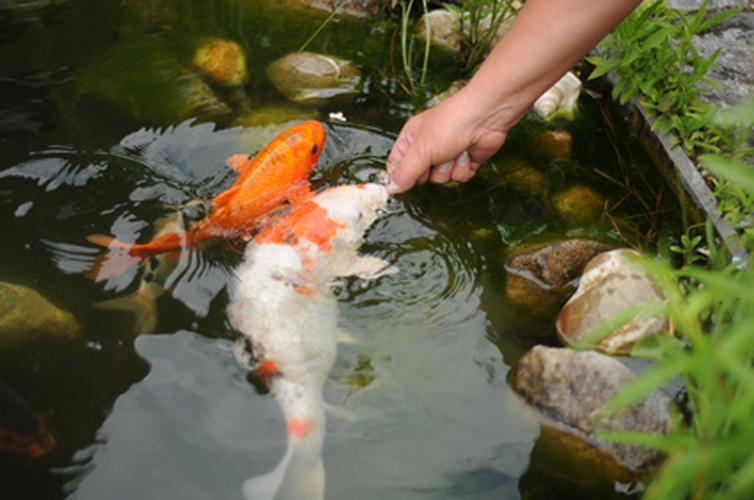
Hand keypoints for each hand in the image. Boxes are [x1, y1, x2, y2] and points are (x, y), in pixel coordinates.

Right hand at [385, 89, 508, 193]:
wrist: (484, 118)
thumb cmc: (451, 124)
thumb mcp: (421, 151)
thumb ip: (405, 173)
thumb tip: (392, 188)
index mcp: (411, 139)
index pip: (396, 165)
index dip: (400, 176)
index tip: (405, 181)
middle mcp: (428, 147)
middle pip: (420, 177)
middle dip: (430, 171)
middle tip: (435, 157)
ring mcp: (446, 155)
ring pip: (441, 179)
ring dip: (449, 169)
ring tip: (454, 151)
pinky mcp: (463, 161)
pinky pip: (459, 178)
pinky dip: (463, 168)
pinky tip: (466, 153)